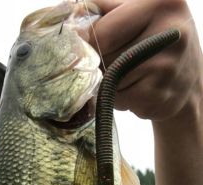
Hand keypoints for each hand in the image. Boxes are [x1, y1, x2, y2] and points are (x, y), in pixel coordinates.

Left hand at [89, 0, 202, 120]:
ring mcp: (165, 67)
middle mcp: (168, 32)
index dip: (88, 43)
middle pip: (104, 57)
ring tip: (133, 75)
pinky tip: (139, 89)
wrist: (189, 80)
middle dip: (102, 63)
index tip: (88, 47)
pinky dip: (121, 100)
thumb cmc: (153, 42)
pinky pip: (120, 101)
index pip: (102, 32)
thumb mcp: (138, 13)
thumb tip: (69, 12)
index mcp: (159, 2)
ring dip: (111, 83)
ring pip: (110, 82)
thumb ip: (106, 9)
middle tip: (119, 60)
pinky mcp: (158, 97)